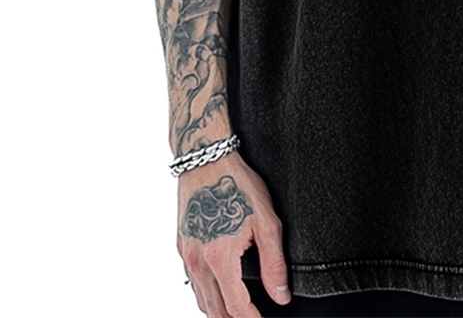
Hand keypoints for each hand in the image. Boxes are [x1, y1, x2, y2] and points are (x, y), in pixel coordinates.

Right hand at [177, 154, 290, 316]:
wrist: (207, 161)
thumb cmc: (238, 185)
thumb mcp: (266, 222)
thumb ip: (274, 263)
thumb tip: (280, 296)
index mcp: (220, 259)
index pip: (236, 308)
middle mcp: (198, 262)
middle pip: (214, 311)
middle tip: (252, 316)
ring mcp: (187, 255)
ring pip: (200, 299)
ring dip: (218, 311)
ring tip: (238, 310)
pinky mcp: (182, 246)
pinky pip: (192, 281)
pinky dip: (206, 293)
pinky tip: (219, 289)